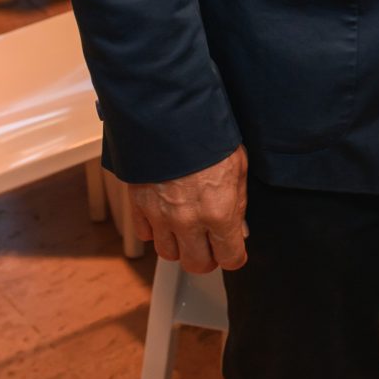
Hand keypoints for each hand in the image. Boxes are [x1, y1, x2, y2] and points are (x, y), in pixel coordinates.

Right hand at [130, 145, 248, 273]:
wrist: (170, 114)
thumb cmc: (208, 134)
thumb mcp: (238, 165)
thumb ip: (238, 202)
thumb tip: (238, 227)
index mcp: (219, 213)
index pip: (229, 258)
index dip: (234, 256)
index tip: (234, 252)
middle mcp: (189, 221)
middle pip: (196, 264)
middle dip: (206, 258)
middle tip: (210, 246)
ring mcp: (161, 216)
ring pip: (168, 253)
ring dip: (179, 246)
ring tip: (187, 231)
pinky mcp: (139, 205)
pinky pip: (145, 235)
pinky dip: (155, 231)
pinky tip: (165, 217)